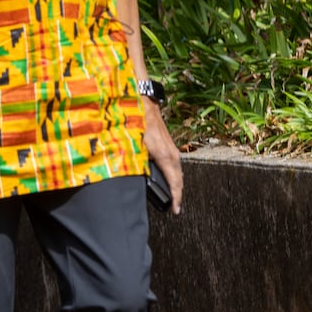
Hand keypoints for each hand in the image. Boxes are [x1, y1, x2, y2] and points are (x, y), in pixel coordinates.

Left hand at [143, 99, 182, 214]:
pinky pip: (175, 164)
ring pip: (178, 172)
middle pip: (179, 179)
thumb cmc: (136, 121)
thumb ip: (134, 160)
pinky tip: (169, 180)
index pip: (174, 181)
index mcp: (164, 155)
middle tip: (174, 208)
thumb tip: (133, 175)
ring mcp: (172, 148)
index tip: (176, 210)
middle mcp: (172, 153)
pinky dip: (174, 175)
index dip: (176, 197)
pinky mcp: (168, 145)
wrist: (143, 101)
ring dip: (176, 185)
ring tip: (173, 198)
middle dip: (178, 195)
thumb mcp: (132, 143)